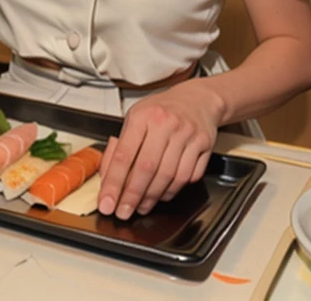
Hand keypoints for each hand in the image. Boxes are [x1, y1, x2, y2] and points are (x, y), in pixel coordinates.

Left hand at [97, 80, 224, 218]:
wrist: (197, 99)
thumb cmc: (161, 110)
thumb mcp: (134, 118)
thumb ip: (120, 147)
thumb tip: (107, 178)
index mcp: (142, 116)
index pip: (124, 155)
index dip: (114, 183)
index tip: (107, 202)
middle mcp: (165, 124)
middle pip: (147, 169)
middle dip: (132, 196)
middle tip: (123, 212)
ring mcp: (187, 134)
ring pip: (169, 176)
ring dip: (153, 197)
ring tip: (142, 206)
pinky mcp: (204, 145)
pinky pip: (188, 177)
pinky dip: (173, 190)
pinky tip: (163, 194)